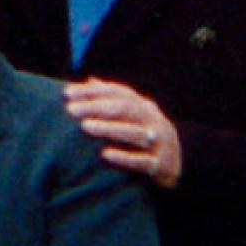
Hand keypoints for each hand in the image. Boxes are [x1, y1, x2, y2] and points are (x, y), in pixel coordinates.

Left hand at [64, 77, 181, 188]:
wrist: (178, 163)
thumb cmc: (145, 134)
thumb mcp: (134, 116)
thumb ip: (114, 99)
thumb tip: (90, 81)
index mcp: (144, 106)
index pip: (117, 92)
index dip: (92, 91)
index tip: (67, 92)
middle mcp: (153, 120)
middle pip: (125, 108)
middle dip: (96, 107)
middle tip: (71, 110)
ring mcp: (159, 142)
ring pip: (134, 133)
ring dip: (109, 129)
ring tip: (85, 126)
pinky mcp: (161, 165)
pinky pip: (143, 161)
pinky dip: (124, 157)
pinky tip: (105, 154)